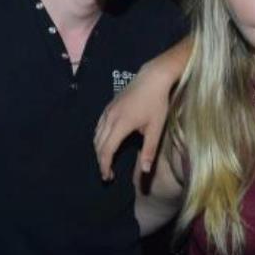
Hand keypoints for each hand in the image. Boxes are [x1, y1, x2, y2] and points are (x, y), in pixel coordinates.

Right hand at [95, 62, 180, 181]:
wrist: (153, 78)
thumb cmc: (157, 103)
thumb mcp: (156, 128)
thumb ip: (149, 150)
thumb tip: (144, 171)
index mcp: (121, 125)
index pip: (107, 150)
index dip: (105, 166)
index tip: (108, 177)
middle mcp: (110, 118)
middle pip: (98, 145)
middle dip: (101, 161)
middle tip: (108, 174)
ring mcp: (108, 111)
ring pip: (96, 135)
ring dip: (99, 150)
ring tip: (106, 161)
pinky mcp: (109, 107)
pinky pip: (98, 126)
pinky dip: (99, 138)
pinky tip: (107, 143)